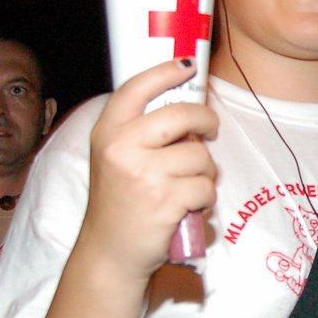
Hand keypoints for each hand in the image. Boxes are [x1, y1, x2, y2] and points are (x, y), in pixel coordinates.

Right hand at [80, 57, 217, 285]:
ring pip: (200, 156)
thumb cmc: (120, 201)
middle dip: (205, 121)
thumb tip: (187, 106)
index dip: (166, 71)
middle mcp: (122, 148)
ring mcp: (144, 175)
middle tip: (209, 129)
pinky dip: (204, 199)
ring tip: (186, 186)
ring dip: (204, 172)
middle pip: (182, 115)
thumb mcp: (115, 157)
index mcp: (108, 132)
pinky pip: (205, 187)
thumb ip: (141, 132)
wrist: (110, 251)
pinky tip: (187, 207)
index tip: (188, 66)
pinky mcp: (165, 201)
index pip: (138, 87)